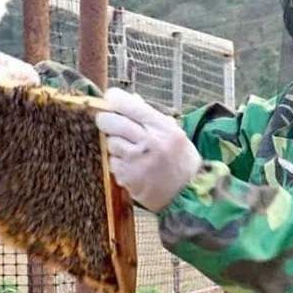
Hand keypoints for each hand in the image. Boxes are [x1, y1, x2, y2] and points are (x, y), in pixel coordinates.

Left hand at [96, 87, 201, 212]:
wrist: (187, 194)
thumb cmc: (181, 160)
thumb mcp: (174, 133)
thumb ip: (151, 116)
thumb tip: (131, 98)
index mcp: (162, 127)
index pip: (129, 105)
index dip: (115, 99)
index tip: (110, 99)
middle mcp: (149, 141)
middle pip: (112, 122)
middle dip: (105, 120)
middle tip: (106, 121)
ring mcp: (137, 160)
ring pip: (110, 143)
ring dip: (115, 145)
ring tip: (130, 151)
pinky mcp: (128, 177)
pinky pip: (112, 162)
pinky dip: (118, 163)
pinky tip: (132, 166)